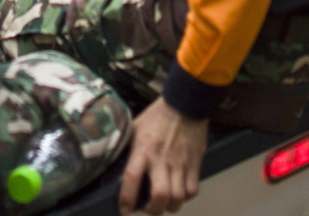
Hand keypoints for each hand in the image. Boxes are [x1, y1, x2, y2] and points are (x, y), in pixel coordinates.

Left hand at [118, 98, 206, 215]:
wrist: (185, 104)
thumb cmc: (156, 116)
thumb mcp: (134, 128)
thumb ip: (127, 148)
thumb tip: (114, 163)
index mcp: (142, 150)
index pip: (131, 178)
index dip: (127, 198)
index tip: (124, 211)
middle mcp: (161, 160)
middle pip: (160, 196)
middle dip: (153, 210)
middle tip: (148, 209)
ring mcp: (179, 163)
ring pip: (178, 198)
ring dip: (170, 206)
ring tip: (164, 202)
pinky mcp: (195, 163)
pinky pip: (193, 190)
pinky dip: (186, 196)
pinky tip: (180, 192)